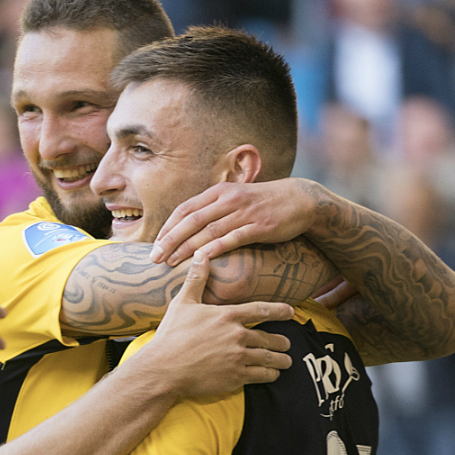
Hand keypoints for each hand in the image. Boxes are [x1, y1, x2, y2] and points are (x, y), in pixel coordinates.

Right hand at [129, 255, 296, 395]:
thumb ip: (197, 279)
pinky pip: (262, 375)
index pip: (262, 310)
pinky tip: (273, 374)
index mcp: (227, 316)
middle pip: (269, 337)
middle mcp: (237, 335)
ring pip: (270, 357)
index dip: (280, 310)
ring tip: (286, 360)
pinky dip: (271, 374)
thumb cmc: (171, 335)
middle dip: (282, 341)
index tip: (291, 312)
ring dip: (281, 359)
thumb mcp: (182, 303)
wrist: (163, 369)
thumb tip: (201, 254)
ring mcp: (238, 357)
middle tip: (287, 343)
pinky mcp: (235, 377)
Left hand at [151, 178, 329, 265]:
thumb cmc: (263, 204)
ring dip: (186, 247)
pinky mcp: (259, 226)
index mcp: (220, 192)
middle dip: (170, 239)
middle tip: (154, 257)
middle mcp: (229, 200)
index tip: (154, 244)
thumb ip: (214, 210)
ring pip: (208, 230)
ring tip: (170, 262)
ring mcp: (244, 212)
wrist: (300, 200)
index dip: (168, 227)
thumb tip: (189, 226)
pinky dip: (214, 249)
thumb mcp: (235, 199)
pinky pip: (232, 238)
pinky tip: (200, 259)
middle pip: (192, 220)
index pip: (186, 209)